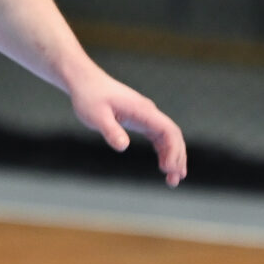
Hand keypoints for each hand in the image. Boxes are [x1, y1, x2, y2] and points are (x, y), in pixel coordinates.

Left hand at [66, 68, 187, 185]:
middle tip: (174, 180)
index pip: (168, 130)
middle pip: (173, 135)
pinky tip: (163, 165)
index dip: (173, 150)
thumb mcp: (97, 116)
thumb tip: (123, 146)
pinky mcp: (139, 119)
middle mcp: (148, 112)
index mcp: (143, 110)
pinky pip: (158, 137)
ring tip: (172, 179)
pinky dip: (164, 151)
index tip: (168, 169)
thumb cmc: (89, 97)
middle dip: (178, 157)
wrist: (84, 82)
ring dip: (173, 156)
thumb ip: (111, 130)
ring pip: (168, 137)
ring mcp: (145, 116)